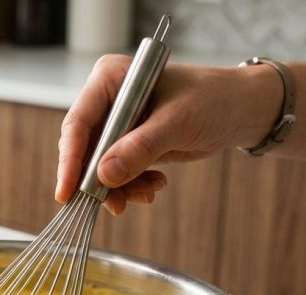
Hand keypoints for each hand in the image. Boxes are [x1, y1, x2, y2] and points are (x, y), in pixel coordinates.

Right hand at [55, 58, 281, 214]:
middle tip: (115, 204)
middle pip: (84, 149)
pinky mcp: (128, 143)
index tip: (67, 192)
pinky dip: (131, 186)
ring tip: (147, 193)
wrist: (238, 111)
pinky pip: (117, 173)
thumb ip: (140, 148)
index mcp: (110, 79)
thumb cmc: (212, 100)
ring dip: (119, 188)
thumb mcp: (176, 122)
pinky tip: (154, 185)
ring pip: (99, 168)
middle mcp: (108, 100)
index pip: (78, 123)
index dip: (70, 160)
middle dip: (98, 181)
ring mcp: (117, 124)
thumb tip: (104, 175)